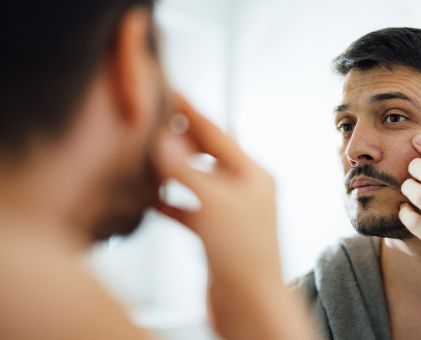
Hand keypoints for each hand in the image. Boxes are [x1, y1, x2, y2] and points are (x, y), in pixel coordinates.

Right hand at [152, 93, 280, 286]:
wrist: (250, 305)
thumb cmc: (245, 255)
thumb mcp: (213, 203)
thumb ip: (185, 170)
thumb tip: (163, 139)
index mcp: (254, 175)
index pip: (217, 134)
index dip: (191, 113)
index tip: (172, 94)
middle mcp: (245, 190)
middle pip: (207, 155)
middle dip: (181, 139)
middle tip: (154, 122)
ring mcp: (231, 212)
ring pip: (197, 181)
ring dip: (173, 170)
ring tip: (148, 155)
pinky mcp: (217, 234)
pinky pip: (190, 209)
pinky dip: (171, 202)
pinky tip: (151, 198)